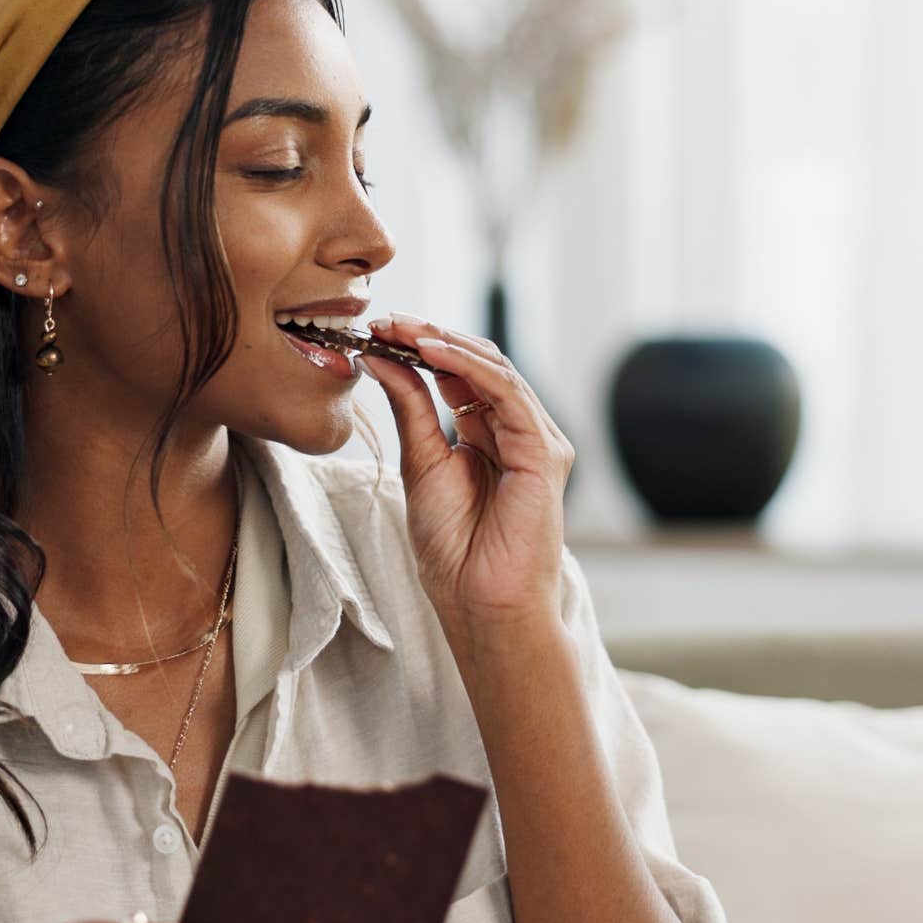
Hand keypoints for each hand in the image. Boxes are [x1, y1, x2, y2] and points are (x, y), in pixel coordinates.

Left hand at [357, 313, 576, 639]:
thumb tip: (381, 358)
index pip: (458, 374)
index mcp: (489, 435)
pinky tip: (431, 352)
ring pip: (495, 370)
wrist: (481, 603)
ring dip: (446, 343)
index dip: (420, 347)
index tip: (378, 329)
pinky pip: (508, 394)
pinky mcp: (544, 453)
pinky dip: (468, 367)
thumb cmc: (455, 549)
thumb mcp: (421, 464)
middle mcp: (517, 431)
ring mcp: (536, 440)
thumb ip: (410, 409)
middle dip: (431, 336)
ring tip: (402, 328)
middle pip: (478, 364)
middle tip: (386, 318)